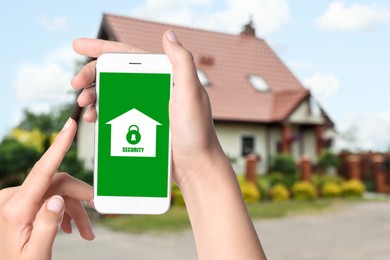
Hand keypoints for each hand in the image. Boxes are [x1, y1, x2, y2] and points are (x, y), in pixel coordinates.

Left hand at [0, 118, 93, 259]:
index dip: (58, 146)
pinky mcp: (22, 203)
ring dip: (74, 210)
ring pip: (57, 192)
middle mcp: (14, 198)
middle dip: (80, 197)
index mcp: (15, 209)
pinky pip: (50, 198)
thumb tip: (58, 200)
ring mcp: (17, 200)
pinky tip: (70, 228)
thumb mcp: (35, 255)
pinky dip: (64, 211)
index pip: (42, 171)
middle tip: (98, 211)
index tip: (70, 125)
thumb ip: (47, 226)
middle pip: (57, 183)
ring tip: (86, 232)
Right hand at [72, 30, 222, 184]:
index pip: (128, 55)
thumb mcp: (190, 94)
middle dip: (91, 74)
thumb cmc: (196, 132)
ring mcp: (145, 107)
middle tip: (75, 83)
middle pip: (114, 73)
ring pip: (111, 93)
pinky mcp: (140, 126)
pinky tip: (93, 117)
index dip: (102, 48)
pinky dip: (101, 112)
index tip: (78, 46)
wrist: (195, 167)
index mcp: (164, 76)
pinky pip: (115, 114)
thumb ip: (181, 62)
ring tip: (84, 103)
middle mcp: (153, 88)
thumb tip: (168, 34)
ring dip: (93, 94)